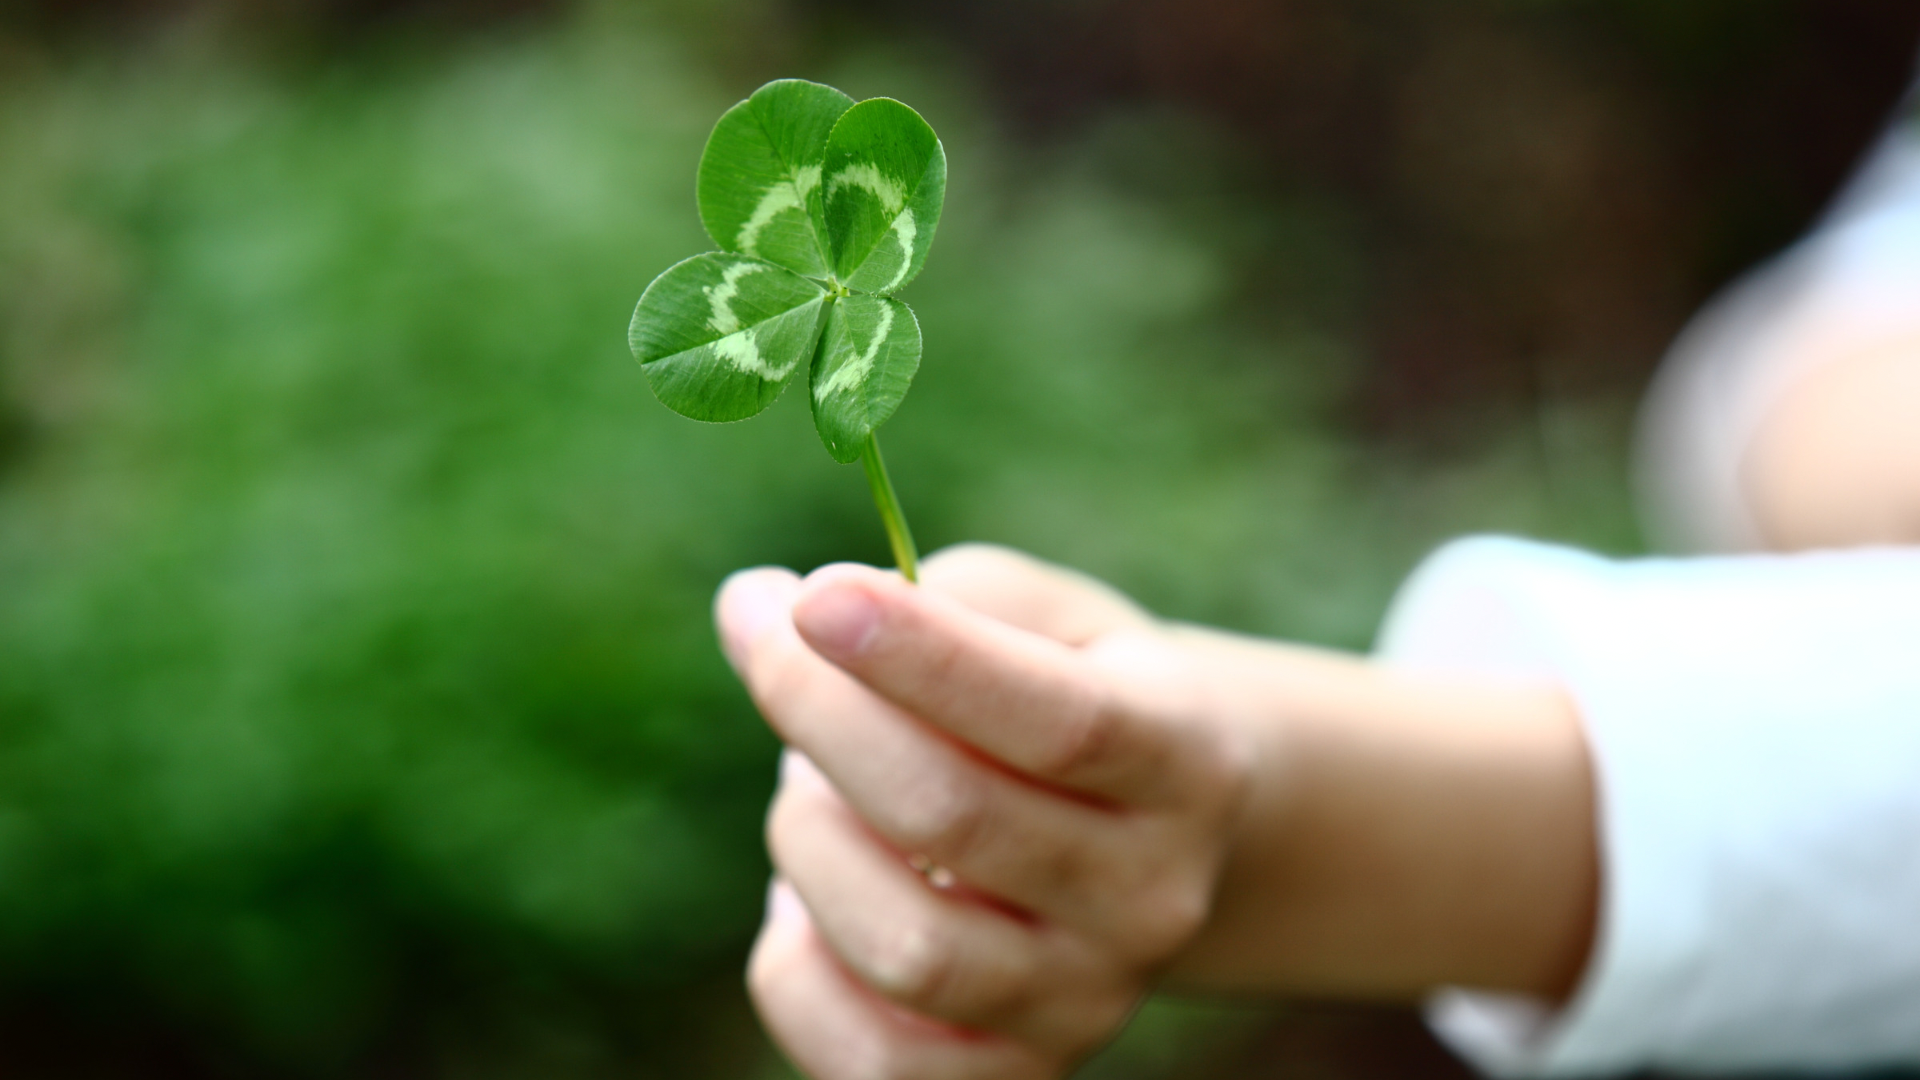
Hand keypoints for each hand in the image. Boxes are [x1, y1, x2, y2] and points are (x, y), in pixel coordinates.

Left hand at [717, 545, 1254, 1078]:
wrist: (1146, 840)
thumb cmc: (1068, 691)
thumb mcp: (1045, 617)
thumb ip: (928, 599)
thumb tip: (757, 616)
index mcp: (1187, 762)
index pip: (1061, 722)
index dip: (927, 658)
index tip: (817, 594)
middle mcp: (1154, 900)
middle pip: (956, 821)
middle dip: (822, 718)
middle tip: (768, 644)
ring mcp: (1089, 1006)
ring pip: (904, 946)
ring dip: (809, 838)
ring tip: (812, 784)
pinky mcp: (1016, 1076)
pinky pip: (866, 1060)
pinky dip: (796, 969)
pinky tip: (808, 899)